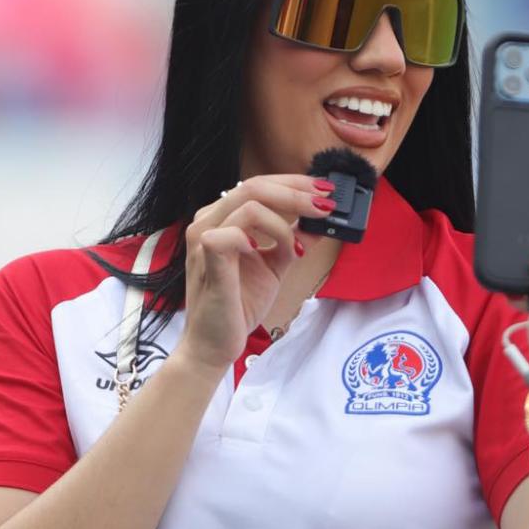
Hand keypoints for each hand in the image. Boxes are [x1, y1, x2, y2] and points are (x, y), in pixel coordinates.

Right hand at [175, 173, 332, 376]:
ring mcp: (203, 238)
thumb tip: (320, 224)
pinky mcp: (206, 259)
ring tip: (297, 248)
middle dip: (297, 193)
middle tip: (325, 206)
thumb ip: (292, 242)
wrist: (214, 343)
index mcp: (222, 218)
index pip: (259, 185)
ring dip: (284, 222)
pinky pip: (231, 234)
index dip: (294, 185)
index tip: (324, 192)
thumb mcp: (275, 267)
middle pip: (254, 186)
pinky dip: (259, 239)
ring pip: (248, 204)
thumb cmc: (237, 304)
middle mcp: (209, 221)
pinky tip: (266, 253)